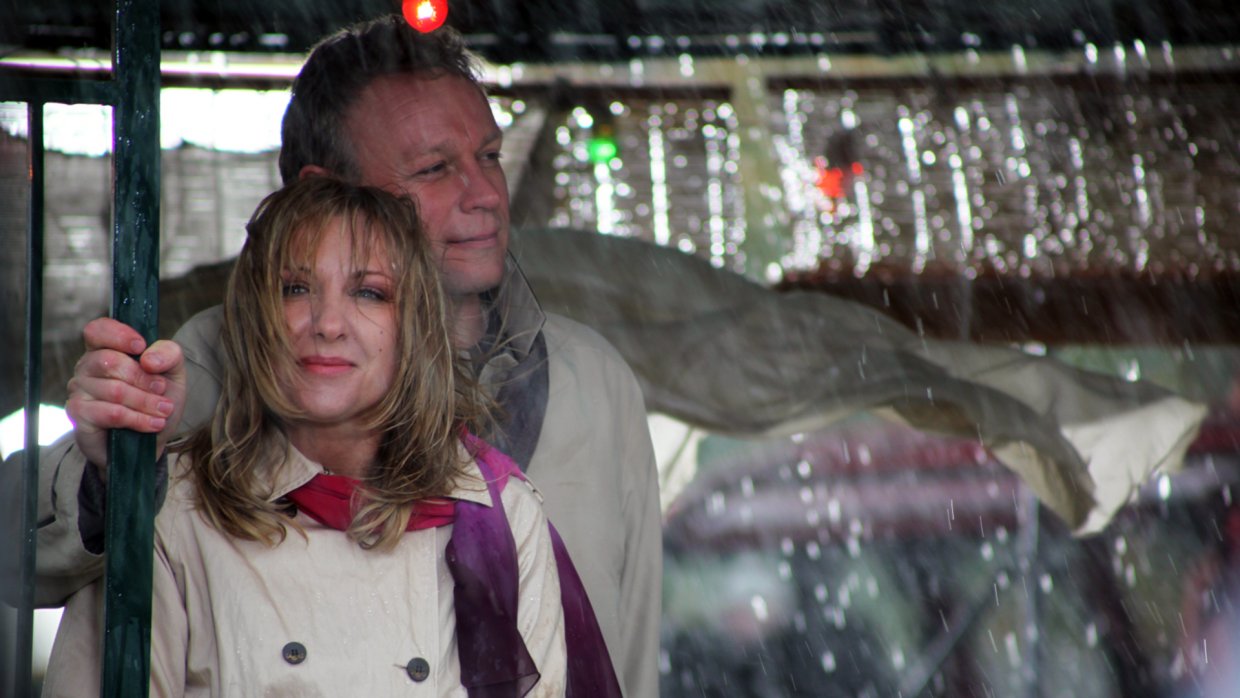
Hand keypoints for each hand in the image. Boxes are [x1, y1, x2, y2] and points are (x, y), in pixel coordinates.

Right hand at [65, 318, 186, 478]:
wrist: (151, 441)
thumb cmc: (158, 400)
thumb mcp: (173, 373)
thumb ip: (169, 354)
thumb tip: (148, 359)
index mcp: (106, 348)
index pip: (97, 330)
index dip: (118, 335)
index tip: (141, 346)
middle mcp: (87, 366)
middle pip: (110, 361)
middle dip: (144, 379)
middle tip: (162, 391)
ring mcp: (79, 390)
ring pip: (114, 390)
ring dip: (146, 403)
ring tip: (163, 411)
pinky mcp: (78, 415)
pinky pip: (110, 413)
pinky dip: (138, 419)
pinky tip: (153, 424)